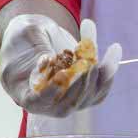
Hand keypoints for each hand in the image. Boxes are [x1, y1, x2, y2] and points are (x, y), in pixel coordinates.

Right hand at [0, 16, 121, 117]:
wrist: (36, 37)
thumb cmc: (23, 37)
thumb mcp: (23, 34)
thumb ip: (35, 45)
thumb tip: (50, 60)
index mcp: (24, 92)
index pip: (37, 100)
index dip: (50, 91)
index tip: (62, 74)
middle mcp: (47, 103)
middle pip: (69, 102)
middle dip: (81, 79)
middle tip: (86, 54)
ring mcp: (68, 100)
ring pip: (89, 94)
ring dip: (98, 67)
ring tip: (92, 39)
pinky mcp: (84, 92)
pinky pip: (101, 87)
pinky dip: (109, 69)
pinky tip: (114, 49)